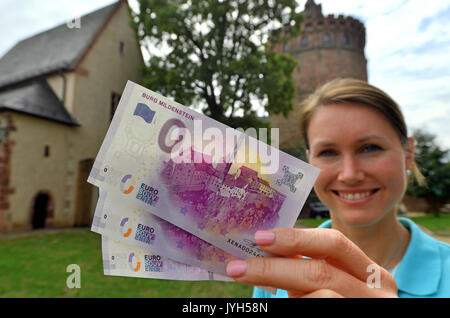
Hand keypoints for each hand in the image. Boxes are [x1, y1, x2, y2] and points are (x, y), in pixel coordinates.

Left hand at [226, 228, 397, 297]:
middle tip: (238, 267)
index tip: (260, 238)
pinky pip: (317, 310)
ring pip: (321, 296)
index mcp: (371, 273)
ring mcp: (369, 313)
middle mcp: (378, 295)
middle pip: (321, 272)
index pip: (334, 243)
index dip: (296, 238)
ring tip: (250, 283)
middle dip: (273, 268)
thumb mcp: (324, 284)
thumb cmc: (333, 302)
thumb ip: (303, 266)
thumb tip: (260, 247)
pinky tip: (275, 303)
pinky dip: (294, 304)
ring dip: (278, 287)